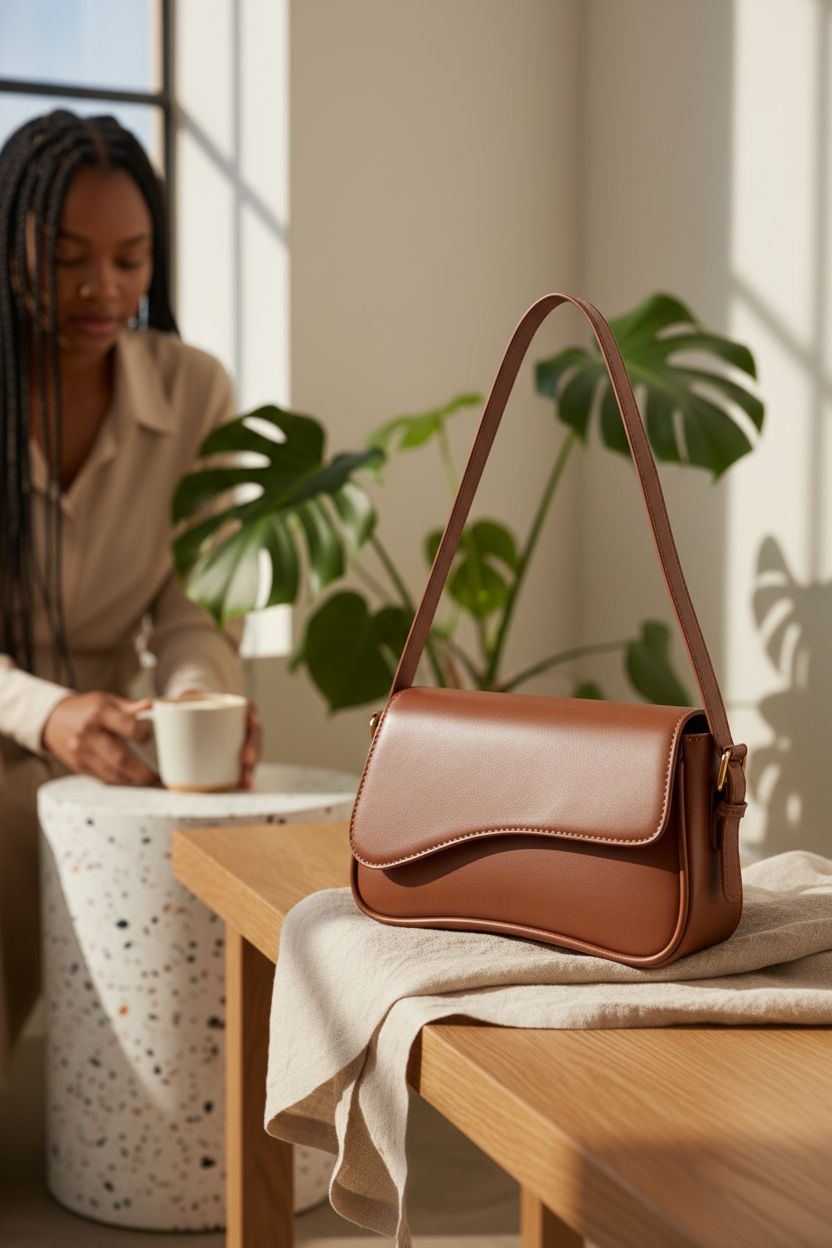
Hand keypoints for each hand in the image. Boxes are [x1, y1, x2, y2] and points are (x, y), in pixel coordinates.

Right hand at [41, 692, 157, 785]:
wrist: (52, 719)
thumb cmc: (85, 708)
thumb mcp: (105, 700)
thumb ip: (129, 706)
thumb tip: (152, 705)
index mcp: (99, 713)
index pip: (128, 727)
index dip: (143, 735)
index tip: (150, 739)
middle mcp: (88, 734)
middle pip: (119, 757)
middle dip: (141, 770)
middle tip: (156, 776)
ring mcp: (81, 752)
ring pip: (111, 773)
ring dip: (132, 780)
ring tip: (147, 780)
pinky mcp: (77, 766)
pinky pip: (102, 778)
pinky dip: (119, 780)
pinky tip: (130, 779)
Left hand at [174, 690, 262, 789]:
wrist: (189, 711)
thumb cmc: (188, 705)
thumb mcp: (183, 699)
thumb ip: (171, 702)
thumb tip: (150, 705)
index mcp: (232, 705)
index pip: (249, 709)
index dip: (254, 717)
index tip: (252, 724)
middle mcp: (240, 722)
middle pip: (254, 734)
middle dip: (254, 749)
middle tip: (246, 761)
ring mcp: (239, 739)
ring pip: (251, 752)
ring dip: (251, 768)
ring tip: (245, 780)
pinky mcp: (233, 753)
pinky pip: (243, 764)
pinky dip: (244, 774)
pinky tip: (243, 784)